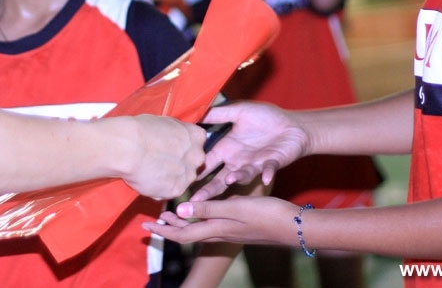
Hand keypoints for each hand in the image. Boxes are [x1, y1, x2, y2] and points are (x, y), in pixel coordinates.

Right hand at [122, 115, 205, 199]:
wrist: (128, 148)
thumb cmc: (142, 130)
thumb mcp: (166, 121)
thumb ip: (177, 132)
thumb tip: (176, 137)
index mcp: (197, 136)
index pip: (198, 142)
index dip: (184, 145)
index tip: (172, 146)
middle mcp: (197, 156)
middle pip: (194, 161)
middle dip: (181, 162)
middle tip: (161, 159)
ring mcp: (188, 175)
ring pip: (184, 178)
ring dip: (172, 176)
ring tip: (152, 170)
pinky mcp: (177, 190)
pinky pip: (171, 191)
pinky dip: (161, 188)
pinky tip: (148, 179)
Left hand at [143, 195, 297, 245]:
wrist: (295, 227)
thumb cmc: (266, 215)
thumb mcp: (235, 209)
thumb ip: (208, 209)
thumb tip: (179, 211)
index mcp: (216, 228)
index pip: (182, 234)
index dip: (164, 230)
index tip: (147, 225)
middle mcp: (220, 231)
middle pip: (188, 233)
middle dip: (169, 228)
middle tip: (153, 219)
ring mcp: (229, 230)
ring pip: (199, 228)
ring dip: (182, 223)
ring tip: (170, 214)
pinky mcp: (238, 225)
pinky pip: (211, 224)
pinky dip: (198, 217)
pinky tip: (202, 207)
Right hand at [190, 102, 307, 200]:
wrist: (293, 125)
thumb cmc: (265, 117)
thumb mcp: (238, 111)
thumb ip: (219, 114)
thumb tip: (195, 113)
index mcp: (227, 148)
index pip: (207, 162)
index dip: (196, 170)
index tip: (181, 180)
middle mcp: (238, 160)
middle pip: (219, 178)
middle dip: (208, 189)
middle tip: (196, 201)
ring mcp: (254, 164)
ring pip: (242, 176)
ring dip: (237, 178)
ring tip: (229, 179)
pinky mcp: (271, 164)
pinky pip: (268, 170)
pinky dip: (267, 173)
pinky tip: (265, 177)